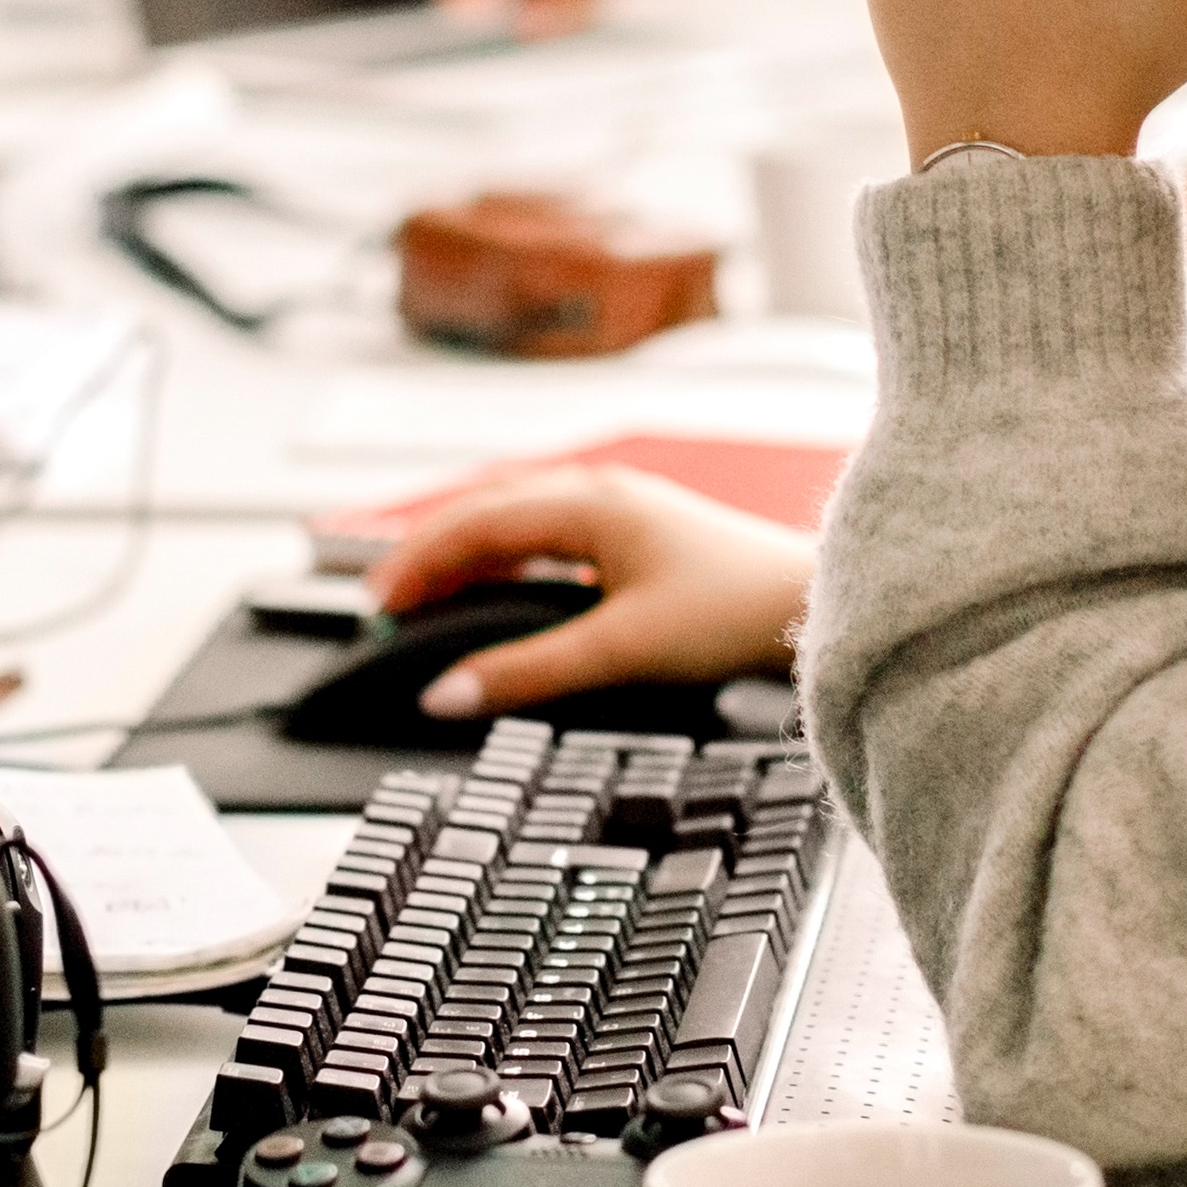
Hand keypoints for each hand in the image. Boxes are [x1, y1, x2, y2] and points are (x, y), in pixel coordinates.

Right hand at [360, 468, 815, 720]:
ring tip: (431, 596)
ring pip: (518, 517)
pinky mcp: (639, 531)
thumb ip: (527, 673)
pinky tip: (501, 588)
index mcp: (588, 504)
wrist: (809, 604)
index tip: (377, 603)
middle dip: (431, 552)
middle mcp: (599, 493)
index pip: (473, 523)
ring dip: (469, 552)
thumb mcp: (619, 650)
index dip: (417, 562)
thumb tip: (447, 693)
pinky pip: (549, 531)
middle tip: (388, 600)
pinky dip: (508, 557)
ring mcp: (621, 507)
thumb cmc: (732, 613)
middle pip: (487, 508)